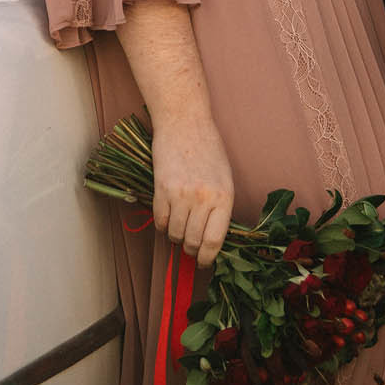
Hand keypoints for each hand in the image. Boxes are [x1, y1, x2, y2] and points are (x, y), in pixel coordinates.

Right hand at [148, 113, 233, 268]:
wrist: (184, 122)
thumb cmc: (208, 149)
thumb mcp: (224, 180)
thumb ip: (220, 208)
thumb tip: (211, 238)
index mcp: (224, 198)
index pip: (214, 241)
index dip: (208, 257)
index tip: (204, 261)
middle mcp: (203, 199)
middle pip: (193, 241)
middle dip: (191, 250)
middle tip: (190, 250)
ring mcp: (180, 194)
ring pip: (174, 233)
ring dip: (175, 237)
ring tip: (178, 232)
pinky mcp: (161, 188)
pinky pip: (159, 218)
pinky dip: (161, 225)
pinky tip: (166, 219)